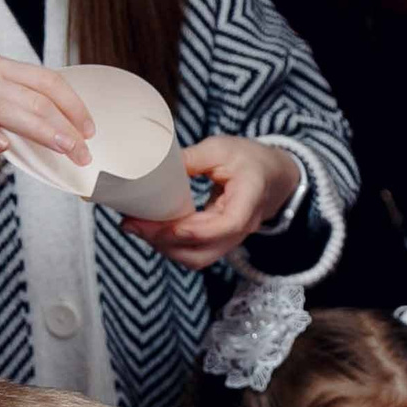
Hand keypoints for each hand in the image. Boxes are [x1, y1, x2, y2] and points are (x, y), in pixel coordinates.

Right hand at [0, 56, 92, 162]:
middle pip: (33, 98)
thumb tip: (52, 129)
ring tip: (64, 149)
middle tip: (84, 153)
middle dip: (65, 127)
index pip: (47, 81)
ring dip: (41, 131)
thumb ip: (11, 104)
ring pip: (7, 109)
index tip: (90, 131)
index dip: (73, 106)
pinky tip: (3, 148)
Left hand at [123, 137, 303, 270]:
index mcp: (249, 199)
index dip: (195, 230)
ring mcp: (230, 239)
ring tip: (136, 227)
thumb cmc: (249, 160)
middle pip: (205, 250)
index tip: (165, 225)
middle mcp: (242, 227)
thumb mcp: (221, 148)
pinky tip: (150, 230)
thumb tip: (154, 167)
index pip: (227, 225)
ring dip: (164, 247)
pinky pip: (194, 252)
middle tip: (134, 224)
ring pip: (197, 258)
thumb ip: (191, 158)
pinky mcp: (218, 241)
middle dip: (165, 242)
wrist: (272, 176)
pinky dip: (170, 245)